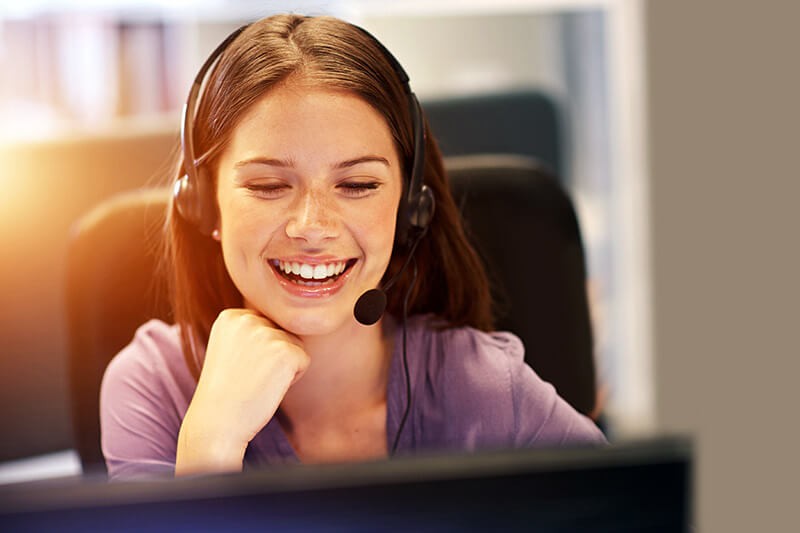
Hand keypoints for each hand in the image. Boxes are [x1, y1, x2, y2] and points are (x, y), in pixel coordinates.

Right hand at [176, 308, 308, 474]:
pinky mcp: (285, 352)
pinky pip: (304, 360)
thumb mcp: (230, 348)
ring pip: (295, 346)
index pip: (266, 324)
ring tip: (257, 382)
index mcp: (231, 316)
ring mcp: (267, 333)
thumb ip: (253, 331)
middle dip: (273, 357)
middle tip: (248, 377)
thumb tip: (286, 325)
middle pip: (282, 332)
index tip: (239, 367)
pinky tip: (268, 387)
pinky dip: (292, 378)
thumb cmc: (226, 392)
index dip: (259, 351)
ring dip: (283, 368)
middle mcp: (248, 319)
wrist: (217, 422)